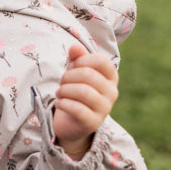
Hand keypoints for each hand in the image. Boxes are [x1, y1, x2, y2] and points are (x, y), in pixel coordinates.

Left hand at [52, 43, 118, 159]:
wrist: (72, 122)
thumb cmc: (74, 92)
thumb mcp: (75, 72)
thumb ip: (77, 58)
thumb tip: (75, 47)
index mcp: (111, 77)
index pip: (101, 60)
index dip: (81, 60)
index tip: (72, 67)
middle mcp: (112, 92)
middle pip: (88, 75)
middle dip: (67, 77)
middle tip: (62, 83)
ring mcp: (104, 108)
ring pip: (83, 92)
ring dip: (64, 90)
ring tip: (59, 93)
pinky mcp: (93, 122)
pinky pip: (78, 109)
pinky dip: (63, 103)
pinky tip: (59, 103)